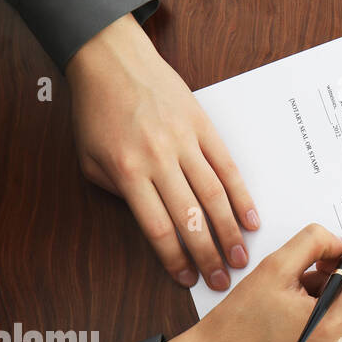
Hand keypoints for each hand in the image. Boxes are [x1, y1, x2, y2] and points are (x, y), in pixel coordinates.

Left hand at [65, 13, 257, 289]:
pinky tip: (250, 218)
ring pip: (213, 196)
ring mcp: (186, 142)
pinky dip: (241, 196)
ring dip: (229, 231)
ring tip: (240, 257)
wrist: (114, 62)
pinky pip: (227, 167)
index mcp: (128, 172)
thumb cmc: (99, 111)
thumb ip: (119, 194)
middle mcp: (159, 159)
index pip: (158, 227)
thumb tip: (152, 219)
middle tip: (222, 280)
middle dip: (208, 254)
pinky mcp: (204, 128)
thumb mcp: (90, 161)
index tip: (186, 279)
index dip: (174, 258)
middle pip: (191, 218)